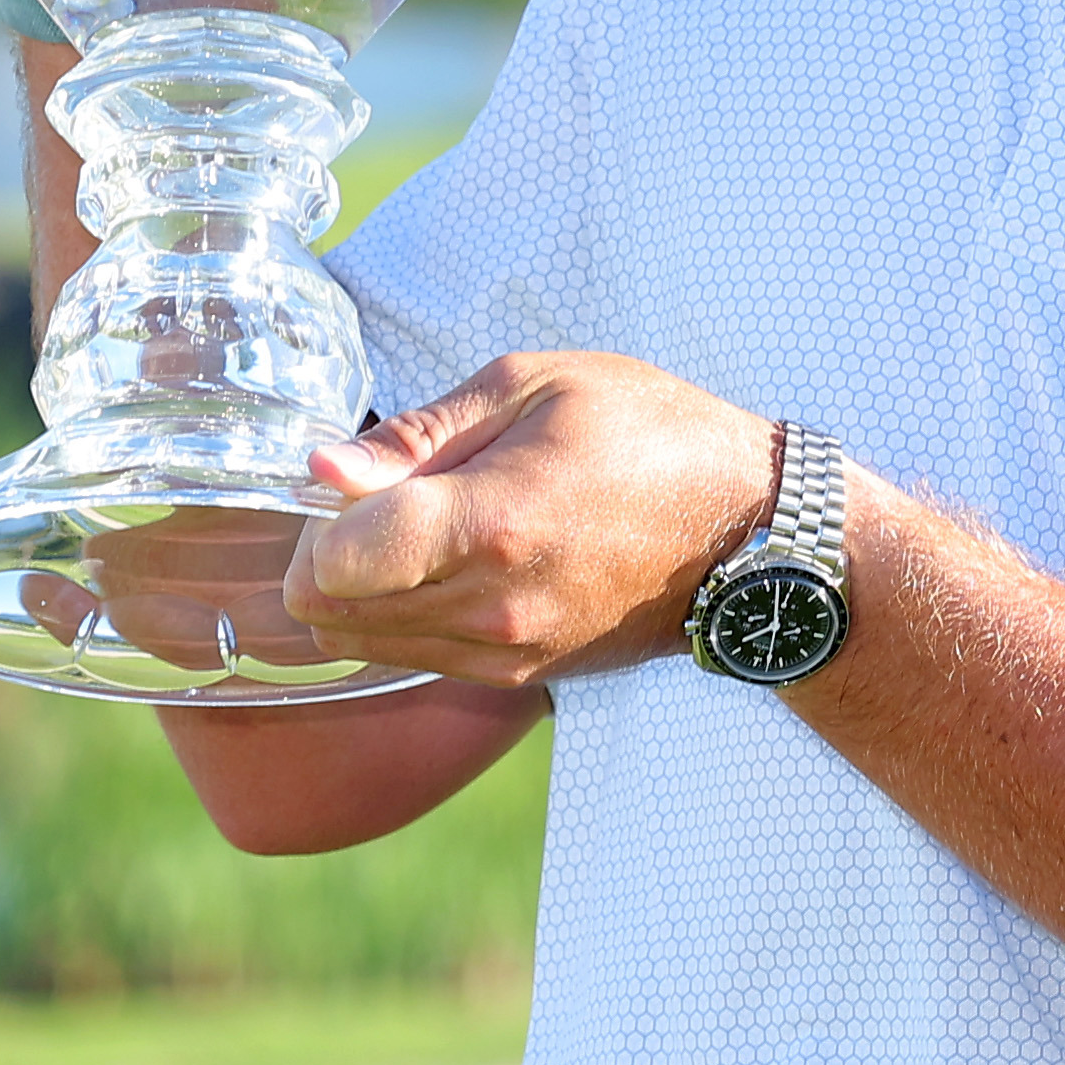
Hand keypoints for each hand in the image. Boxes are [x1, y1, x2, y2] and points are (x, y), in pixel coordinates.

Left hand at [280, 354, 781, 685]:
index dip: (317, 520)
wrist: (748, 532)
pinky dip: (403, 614)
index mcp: (490, 523)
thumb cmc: (651, 436)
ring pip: (357, 643)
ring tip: (423, 529)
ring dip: (361, 588)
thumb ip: (419, 433)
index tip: (354, 481)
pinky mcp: (515, 678)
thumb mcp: (536, 386)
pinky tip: (456, 563)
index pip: (332, 564)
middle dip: (326, 552)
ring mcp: (502, 655)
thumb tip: (322, 468)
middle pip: (325, 611)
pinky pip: (411, 657)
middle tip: (383, 498)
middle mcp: (488, 608)